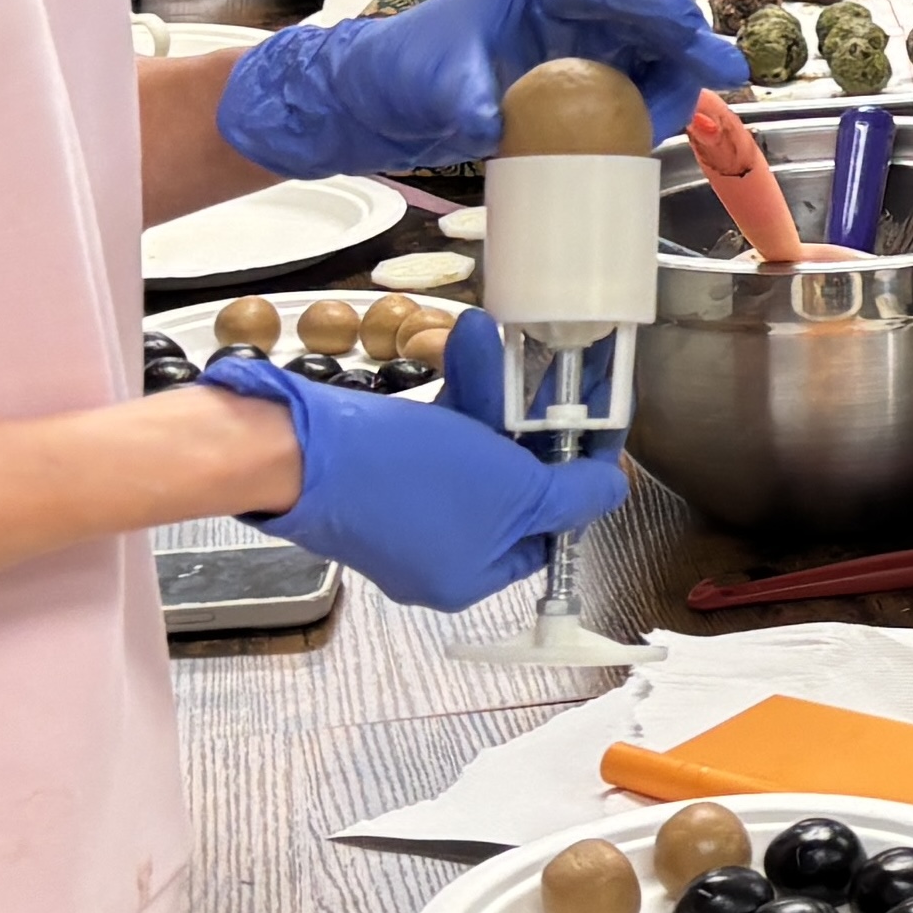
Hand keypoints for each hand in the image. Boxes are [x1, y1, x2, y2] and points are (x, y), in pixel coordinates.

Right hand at [202, 307, 626, 610]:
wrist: (301, 449)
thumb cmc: (412, 481)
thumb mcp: (516, 493)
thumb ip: (572, 495)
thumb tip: (611, 491)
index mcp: (473, 573)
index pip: (550, 530)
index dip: (579, 475)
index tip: (598, 423)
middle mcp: (440, 546)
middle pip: (514, 480)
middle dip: (532, 415)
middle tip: (559, 368)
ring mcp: (407, 505)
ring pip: (476, 444)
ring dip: (494, 386)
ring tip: (493, 339)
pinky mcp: (382, 465)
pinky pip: (439, 427)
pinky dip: (457, 388)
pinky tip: (467, 343)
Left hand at [216, 0, 746, 180]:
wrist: (368, 105)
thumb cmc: (395, 71)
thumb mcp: (430, 83)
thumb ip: (465, 102)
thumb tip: (498, 125)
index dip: (661, 15)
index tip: (699, 37)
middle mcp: (563, 14)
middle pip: (642, 24)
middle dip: (686, 47)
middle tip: (724, 75)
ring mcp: (569, 50)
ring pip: (643, 59)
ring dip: (672, 83)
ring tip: (685, 116)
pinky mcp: (567, 88)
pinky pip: (623, 94)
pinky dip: (646, 109)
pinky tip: (656, 130)